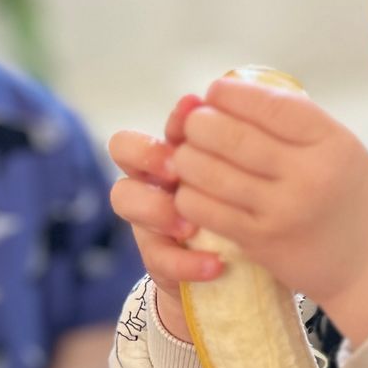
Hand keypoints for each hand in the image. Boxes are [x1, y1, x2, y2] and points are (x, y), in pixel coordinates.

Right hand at [108, 95, 221, 341]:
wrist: (240, 267)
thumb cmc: (244, 206)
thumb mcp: (243, 174)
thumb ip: (238, 143)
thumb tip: (240, 100)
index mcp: (172, 152)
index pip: (159, 117)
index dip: (170, 122)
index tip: (198, 121)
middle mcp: (151, 178)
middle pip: (122, 147)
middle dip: (146, 154)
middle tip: (177, 168)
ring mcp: (148, 218)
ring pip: (125, 199)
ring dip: (158, 209)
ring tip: (190, 225)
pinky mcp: (159, 260)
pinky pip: (159, 259)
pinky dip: (187, 262)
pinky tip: (216, 264)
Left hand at [169, 76, 367, 342]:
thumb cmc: (352, 197)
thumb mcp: (342, 147)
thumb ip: (297, 122)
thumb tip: (235, 93)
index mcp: (331, 142)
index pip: (269, 105)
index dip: (231, 93)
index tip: (215, 91)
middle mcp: (308, 175)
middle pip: (230, 136)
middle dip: (199, 123)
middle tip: (194, 123)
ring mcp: (282, 211)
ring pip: (209, 172)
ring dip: (186, 158)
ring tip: (187, 154)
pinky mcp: (260, 241)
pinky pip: (206, 210)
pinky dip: (189, 193)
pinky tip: (191, 188)